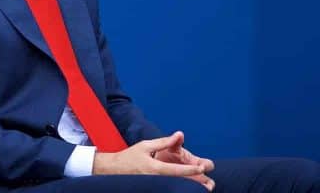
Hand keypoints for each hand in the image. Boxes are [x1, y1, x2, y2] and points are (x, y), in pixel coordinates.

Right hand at [93, 131, 212, 189]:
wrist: (114, 170)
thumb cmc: (130, 156)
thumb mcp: (146, 146)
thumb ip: (163, 142)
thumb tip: (178, 135)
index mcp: (154, 168)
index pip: (176, 170)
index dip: (190, 169)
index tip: (202, 168)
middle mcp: (155, 179)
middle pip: (178, 182)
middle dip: (194, 182)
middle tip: (208, 182)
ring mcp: (154, 186)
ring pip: (174, 187)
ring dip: (188, 186)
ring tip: (203, 185)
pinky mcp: (153, 188)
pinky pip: (168, 188)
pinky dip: (178, 187)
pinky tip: (187, 186)